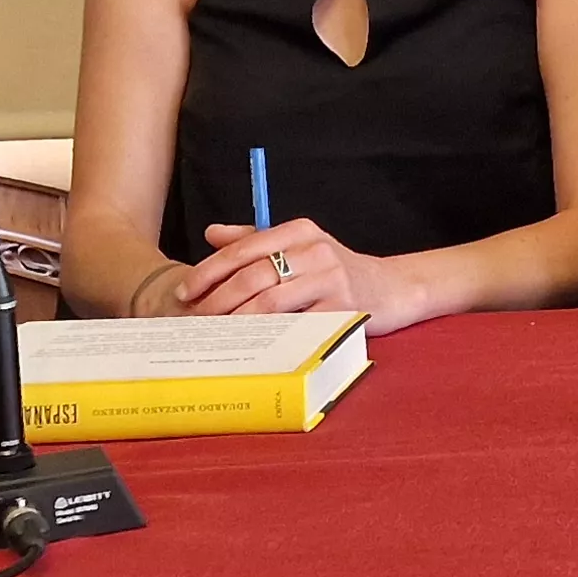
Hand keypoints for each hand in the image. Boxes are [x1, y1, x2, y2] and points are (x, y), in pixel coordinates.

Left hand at [158, 218, 426, 327]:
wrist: (392, 288)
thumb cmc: (337, 270)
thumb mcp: (300, 245)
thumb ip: (256, 238)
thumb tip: (212, 234)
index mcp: (300, 230)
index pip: (244, 249)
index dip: (209, 271)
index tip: (185, 292)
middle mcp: (315, 250)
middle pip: (253, 276)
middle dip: (217, 301)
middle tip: (195, 321)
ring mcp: (332, 279)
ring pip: (270, 302)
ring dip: (238, 322)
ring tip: (216, 336)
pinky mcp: (344, 308)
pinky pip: (297, 325)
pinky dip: (271, 336)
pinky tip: (252, 346)